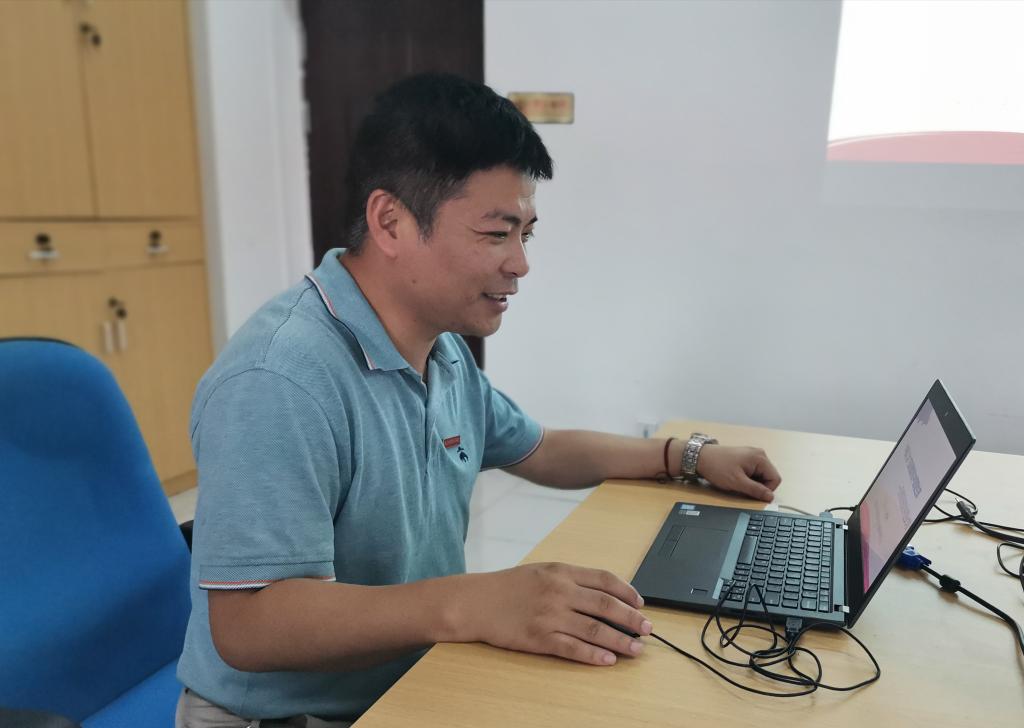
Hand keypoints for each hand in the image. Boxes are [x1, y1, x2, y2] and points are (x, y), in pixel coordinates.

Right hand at [460, 563, 651, 665]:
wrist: (476, 602)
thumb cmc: (508, 587)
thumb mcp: (541, 571)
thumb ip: (570, 579)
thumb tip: (602, 593)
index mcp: (561, 572)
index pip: (604, 579)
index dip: (627, 592)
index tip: (640, 603)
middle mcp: (559, 592)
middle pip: (606, 605)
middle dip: (631, 619)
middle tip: (648, 629)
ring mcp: (550, 616)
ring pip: (595, 630)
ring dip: (620, 641)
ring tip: (636, 649)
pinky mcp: (540, 638)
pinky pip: (573, 648)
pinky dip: (593, 655)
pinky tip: (608, 660)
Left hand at [696, 445, 781, 501]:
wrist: (700, 457)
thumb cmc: (717, 467)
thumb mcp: (737, 482)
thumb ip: (756, 490)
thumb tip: (770, 497)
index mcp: (760, 458)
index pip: (775, 479)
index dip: (766, 490)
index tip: (751, 493)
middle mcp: (759, 454)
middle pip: (768, 477)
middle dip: (758, 486)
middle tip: (742, 487)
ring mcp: (752, 455)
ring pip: (760, 475)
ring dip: (751, 483)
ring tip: (737, 481)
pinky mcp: (745, 458)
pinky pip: (753, 472)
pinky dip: (747, 478)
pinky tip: (735, 477)